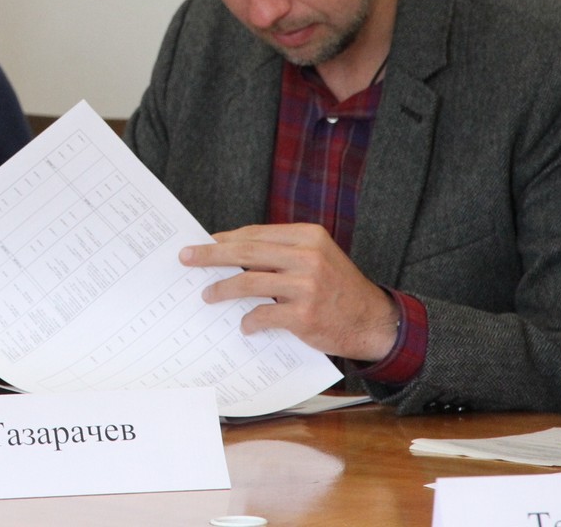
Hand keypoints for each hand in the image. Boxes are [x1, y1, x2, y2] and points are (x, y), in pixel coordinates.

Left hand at [179, 222, 399, 361]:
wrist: (374, 322)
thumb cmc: (337, 288)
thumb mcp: (316, 258)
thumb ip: (281, 253)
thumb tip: (230, 252)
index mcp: (308, 236)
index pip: (255, 233)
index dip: (225, 239)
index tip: (202, 242)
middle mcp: (308, 257)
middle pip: (246, 252)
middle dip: (211, 255)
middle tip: (186, 258)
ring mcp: (307, 286)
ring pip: (249, 283)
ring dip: (222, 289)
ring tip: (207, 295)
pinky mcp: (305, 315)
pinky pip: (263, 315)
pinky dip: (249, 321)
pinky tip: (244, 326)